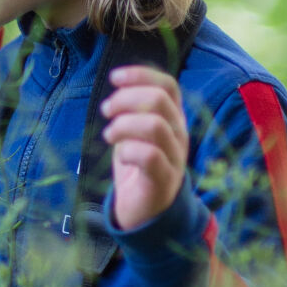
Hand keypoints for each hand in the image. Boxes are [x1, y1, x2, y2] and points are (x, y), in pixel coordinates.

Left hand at [101, 65, 188, 231]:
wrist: (145, 211)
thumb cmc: (137, 165)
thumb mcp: (134, 131)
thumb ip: (133, 109)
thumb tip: (120, 84)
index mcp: (173, 118)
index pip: (168, 85)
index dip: (142, 75)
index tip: (114, 78)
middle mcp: (179, 134)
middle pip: (159, 100)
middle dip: (125, 99)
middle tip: (106, 111)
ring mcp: (175, 158)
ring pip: (155, 125)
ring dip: (124, 126)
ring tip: (109, 136)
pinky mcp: (164, 180)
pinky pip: (150, 156)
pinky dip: (129, 152)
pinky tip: (120, 157)